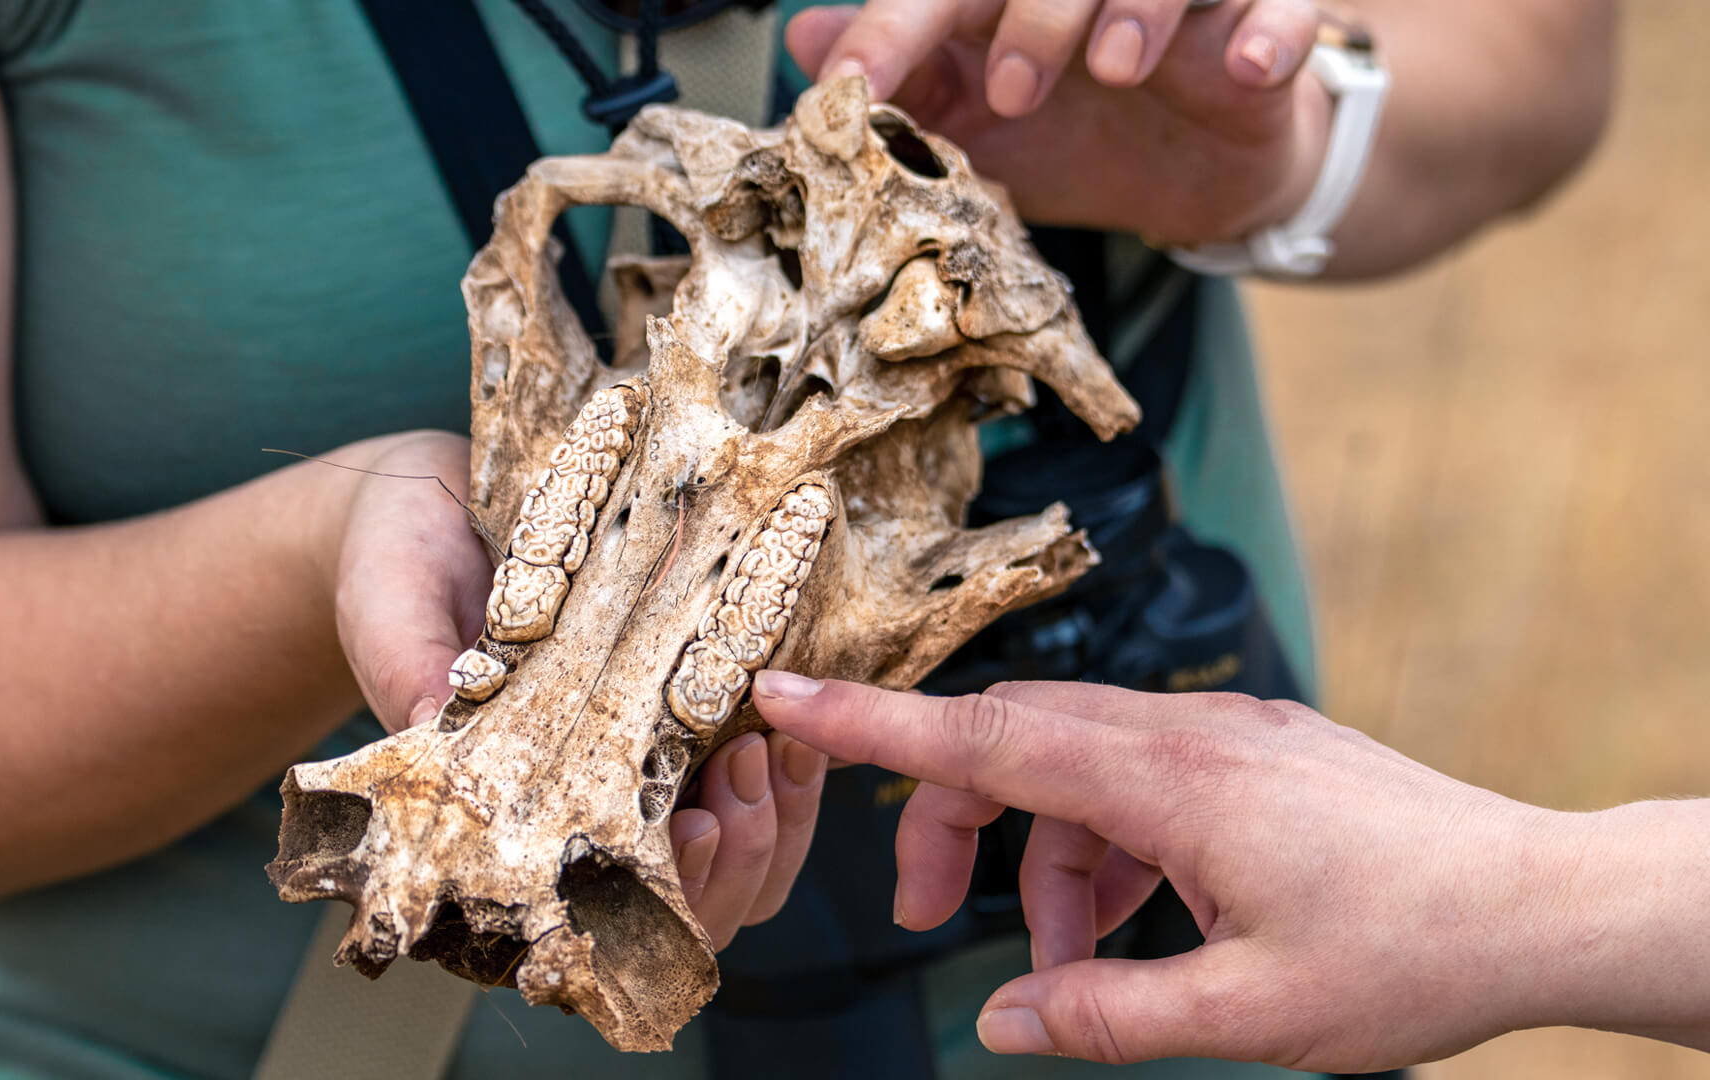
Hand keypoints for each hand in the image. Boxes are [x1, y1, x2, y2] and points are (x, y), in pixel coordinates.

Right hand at [325, 434, 825, 944]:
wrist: (426, 510)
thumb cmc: (392, 568)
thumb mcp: (388, 607)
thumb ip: (408, 666)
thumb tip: (431, 717)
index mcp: (494, 825)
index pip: (579, 913)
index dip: (647, 899)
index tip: (689, 828)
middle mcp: (575, 819)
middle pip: (681, 908)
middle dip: (735, 854)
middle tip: (746, 771)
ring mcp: (637, 779)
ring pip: (735, 858)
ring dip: (773, 816)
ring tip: (773, 744)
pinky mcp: (682, 724)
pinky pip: (754, 780)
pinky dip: (788, 764)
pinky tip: (795, 715)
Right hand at [752, 671, 1600, 1070]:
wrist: (1543, 901)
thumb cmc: (1414, 949)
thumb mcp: (1248, 1009)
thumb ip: (1109, 1012)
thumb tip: (1006, 1021)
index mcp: (1170, 780)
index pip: (985, 735)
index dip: (871, 720)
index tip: (786, 693)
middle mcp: (1187, 735)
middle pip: (1016, 747)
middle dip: (953, 827)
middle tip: (922, 918)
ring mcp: (1223, 738)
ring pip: (1077, 771)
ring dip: (1044, 865)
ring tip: (1069, 973)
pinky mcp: (1252, 757)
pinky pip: (1139, 785)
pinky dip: (1108, 854)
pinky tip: (1131, 933)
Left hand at [786, 0, 1330, 243]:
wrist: (1197, 177)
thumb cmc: (1080, 132)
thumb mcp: (977, 122)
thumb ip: (902, 80)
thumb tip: (802, 42)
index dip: (895, 29)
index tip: (853, 89)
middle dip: (1033, 14)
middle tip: (1014, 92)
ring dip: (1143, 6)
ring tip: (1119, 70)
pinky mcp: (1272, 17)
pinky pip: (1288, 2)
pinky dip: (1273, 28)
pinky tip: (1247, 67)